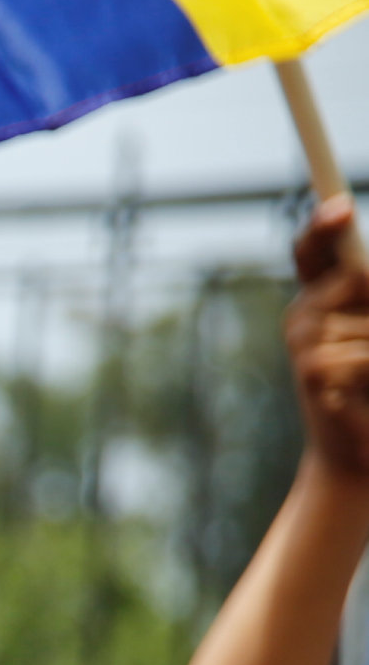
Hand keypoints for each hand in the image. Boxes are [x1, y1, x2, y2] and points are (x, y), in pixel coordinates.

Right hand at [293, 198, 368, 482]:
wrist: (359, 454)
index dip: (322, 227)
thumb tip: (365, 279)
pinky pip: (365, 353)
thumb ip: (366, 298)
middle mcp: (303, 315)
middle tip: (366, 349)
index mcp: (320, 302)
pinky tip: (363, 392)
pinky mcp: (311, 370)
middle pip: (356, 275)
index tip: (341, 209)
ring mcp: (303, 342)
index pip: (312, 252)